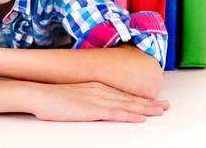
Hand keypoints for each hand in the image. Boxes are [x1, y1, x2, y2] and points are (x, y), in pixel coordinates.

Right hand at [29, 81, 169, 122]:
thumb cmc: (52, 97)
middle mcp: (100, 90)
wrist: (40, 93)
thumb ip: (87, 98)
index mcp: (96, 86)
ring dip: (146, 108)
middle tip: (166, 106)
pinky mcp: (93, 109)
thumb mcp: (74, 95)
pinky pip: (116, 113)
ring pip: (128, 105)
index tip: (153, 101)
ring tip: (160, 111)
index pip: (123, 94)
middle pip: (130, 98)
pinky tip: (141, 118)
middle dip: (149, 102)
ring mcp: (97, 99)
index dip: (140, 98)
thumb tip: (93, 104)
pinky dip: (130, 115)